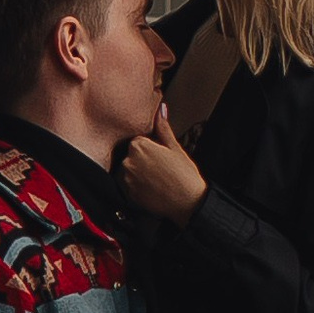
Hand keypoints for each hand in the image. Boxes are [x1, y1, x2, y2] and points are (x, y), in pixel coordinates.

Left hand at [118, 101, 209, 224]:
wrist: (188, 203)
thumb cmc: (184, 175)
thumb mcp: (175, 148)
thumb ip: (163, 128)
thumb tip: (160, 109)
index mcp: (139, 145)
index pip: (138, 141)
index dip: (150, 149)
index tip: (161, 157)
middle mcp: (128, 161)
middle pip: (131, 155)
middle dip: (142, 160)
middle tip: (160, 169)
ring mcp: (126, 178)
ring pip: (128, 170)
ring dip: (137, 173)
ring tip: (156, 180)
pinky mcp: (126, 194)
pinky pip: (127, 186)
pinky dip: (136, 186)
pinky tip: (151, 188)